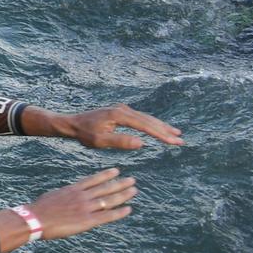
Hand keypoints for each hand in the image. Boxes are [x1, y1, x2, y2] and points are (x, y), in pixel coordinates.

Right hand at [25, 167, 137, 240]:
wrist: (36, 219)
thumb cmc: (40, 209)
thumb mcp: (54, 196)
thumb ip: (66, 194)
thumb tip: (70, 193)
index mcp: (73, 189)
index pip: (94, 179)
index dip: (106, 175)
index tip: (116, 171)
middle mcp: (82, 196)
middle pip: (105, 188)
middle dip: (119, 184)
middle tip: (132, 180)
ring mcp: (86, 208)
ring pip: (109, 200)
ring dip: (123, 195)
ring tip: (134, 191)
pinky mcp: (87, 221)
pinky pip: (107, 216)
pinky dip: (119, 212)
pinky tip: (128, 209)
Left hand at [57, 104, 184, 151]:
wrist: (72, 124)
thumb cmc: (84, 134)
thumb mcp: (100, 141)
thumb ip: (120, 141)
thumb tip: (142, 143)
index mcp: (119, 115)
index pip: (145, 126)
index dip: (161, 134)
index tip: (174, 142)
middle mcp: (122, 109)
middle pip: (148, 120)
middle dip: (165, 130)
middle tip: (181, 140)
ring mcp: (122, 109)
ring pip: (146, 118)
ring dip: (161, 126)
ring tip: (175, 134)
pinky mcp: (120, 112)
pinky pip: (140, 118)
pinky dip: (151, 123)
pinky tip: (158, 128)